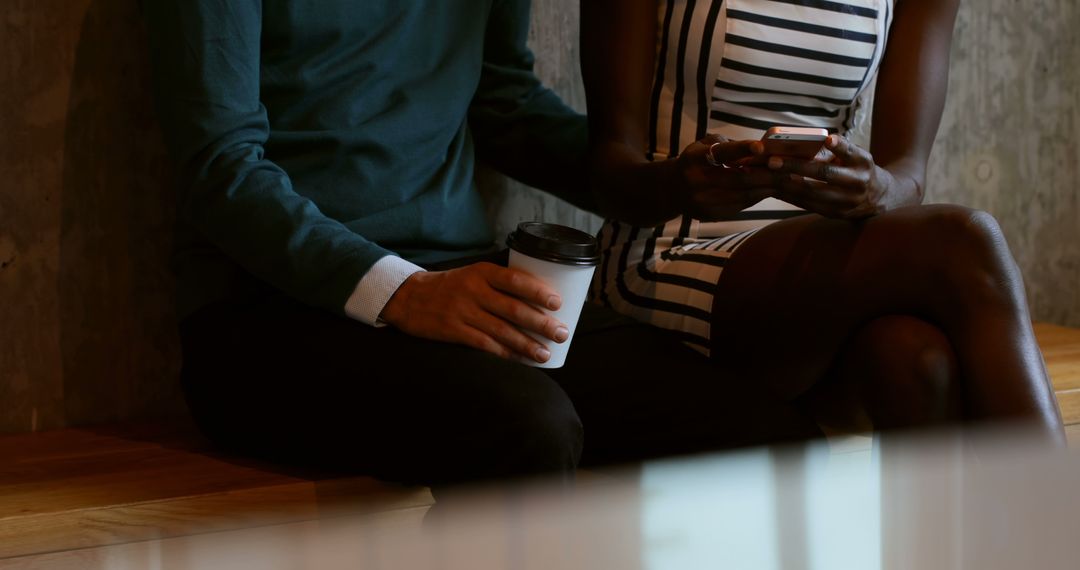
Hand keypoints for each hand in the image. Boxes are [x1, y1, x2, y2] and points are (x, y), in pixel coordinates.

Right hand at [379, 262, 569, 363]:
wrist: (408, 297)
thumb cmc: (450, 286)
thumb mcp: (473, 274)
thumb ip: (499, 283)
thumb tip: (539, 298)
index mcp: (482, 272)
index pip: (515, 280)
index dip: (537, 291)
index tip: (558, 302)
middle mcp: (473, 290)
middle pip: (513, 308)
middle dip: (541, 323)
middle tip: (562, 333)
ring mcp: (463, 312)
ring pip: (501, 330)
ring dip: (527, 344)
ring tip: (546, 353)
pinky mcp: (453, 331)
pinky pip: (484, 344)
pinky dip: (504, 354)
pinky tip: (519, 361)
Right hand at [672, 135, 780, 220]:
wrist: (671, 190)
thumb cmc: (695, 161)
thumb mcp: (703, 146)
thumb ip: (726, 144)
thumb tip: (758, 151)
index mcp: (694, 159)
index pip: (721, 154)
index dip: (741, 150)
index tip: (761, 147)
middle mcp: (696, 182)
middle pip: (739, 179)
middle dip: (766, 174)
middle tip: (788, 168)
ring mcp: (704, 201)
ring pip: (743, 195)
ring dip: (767, 187)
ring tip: (785, 180)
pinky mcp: (711, 215)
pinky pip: (741, 205)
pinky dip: (757, 196)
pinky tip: (769, 189)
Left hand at [765, 135, 904, 219]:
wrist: (879, 199)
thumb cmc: (858, 169)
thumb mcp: (855, 157)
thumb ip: (835, 151)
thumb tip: (800, 143)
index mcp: (863, 162)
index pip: (851, 152)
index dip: (840, 147)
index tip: (828, 139)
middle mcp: (857, 182)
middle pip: (825, 173)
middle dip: (796, 167)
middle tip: (773, 161)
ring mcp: (847, 201)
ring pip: (813, 193)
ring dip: (787, 184)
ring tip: (768, 176)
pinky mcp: (835, 214)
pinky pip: (808, 204)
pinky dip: (790, 196)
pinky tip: (773, 189)